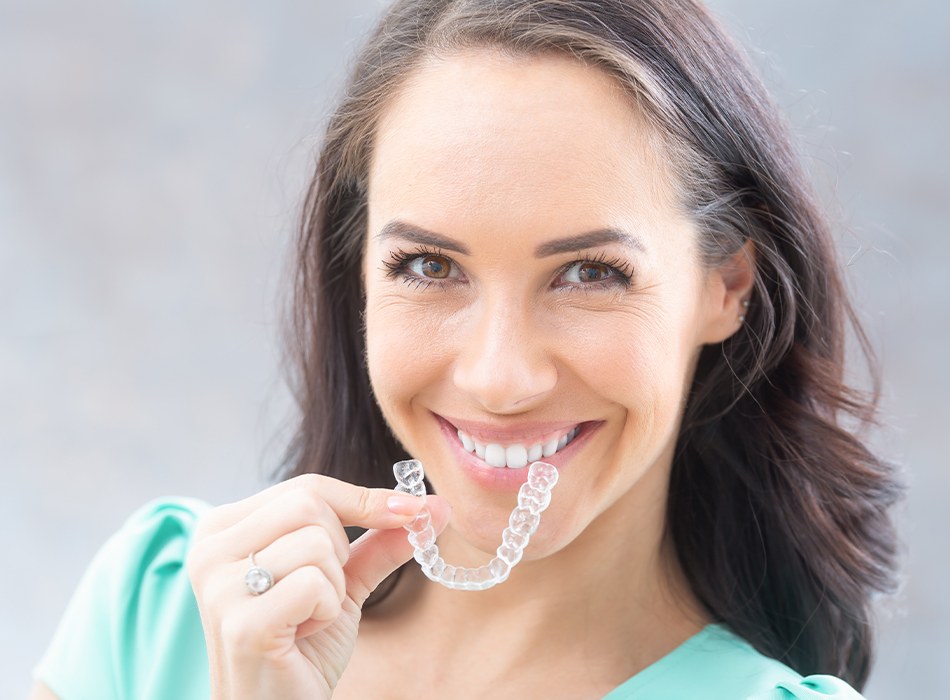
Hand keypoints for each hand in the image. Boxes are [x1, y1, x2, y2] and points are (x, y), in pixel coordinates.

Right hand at [186, 473, 449, 699]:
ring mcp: (219, 586)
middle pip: (310, 504)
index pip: (307, 487)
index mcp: (224, 527)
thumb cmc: (301, 647)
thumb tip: (434, 506)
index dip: (364, 499)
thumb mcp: (341, 582)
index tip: (411, 510)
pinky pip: (315, 585)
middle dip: (339, 550)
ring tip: (306, 618)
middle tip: (321, 592)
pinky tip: (301, 634)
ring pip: (317, 544)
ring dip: (333, 586)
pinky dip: (326, 611)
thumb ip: (379, 541)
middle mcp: (209, 549)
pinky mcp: (241, 622)